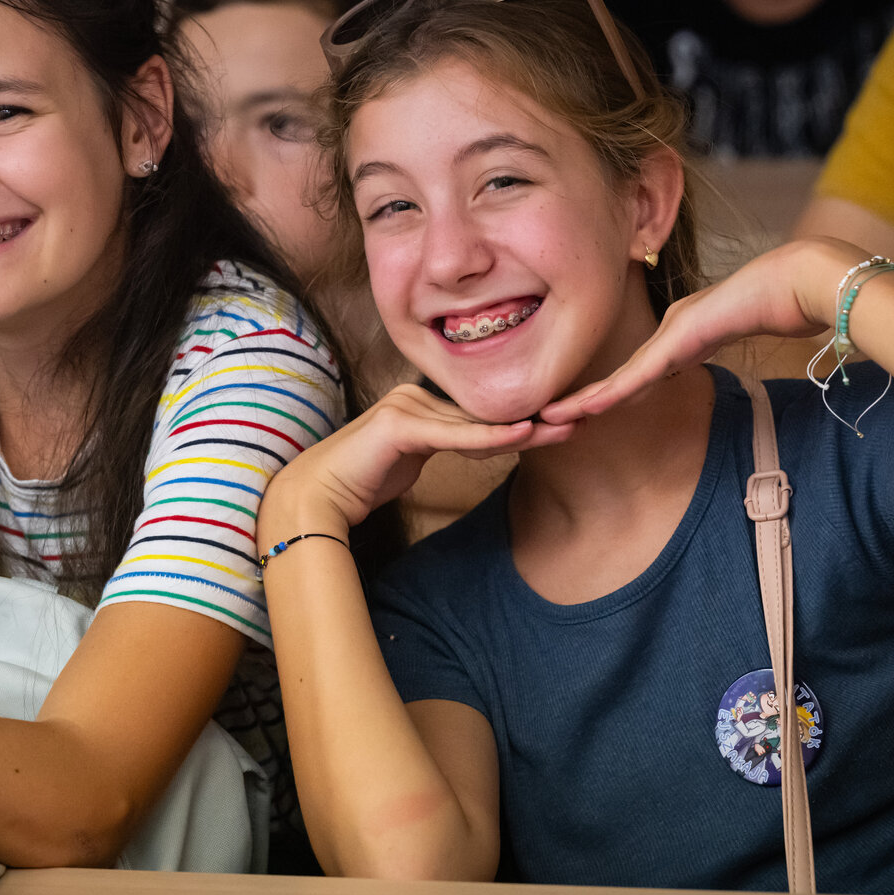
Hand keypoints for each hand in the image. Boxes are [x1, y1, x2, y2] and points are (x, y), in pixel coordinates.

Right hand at [263, 384, 571, 535]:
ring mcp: (405, 406)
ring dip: (523, 427)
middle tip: (579, 419)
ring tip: (565, 427)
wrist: (314, 499)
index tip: (559, 423)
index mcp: (418, 401)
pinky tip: (524, 436)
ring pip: (475, 421)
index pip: (479, 411)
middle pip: (483, 410)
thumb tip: (480, 442)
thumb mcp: (412, 462)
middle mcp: (413, 395)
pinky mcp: (399, 425)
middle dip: (532, 417)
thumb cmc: (359, 483)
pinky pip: (455, 434)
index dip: (519, 418)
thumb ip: (443, 445)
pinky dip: (490, 437)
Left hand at [543, 239, 861, 422]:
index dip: (608, 392)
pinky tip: (585, 407)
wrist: (796, 281)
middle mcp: (669, 330)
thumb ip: (721, 342)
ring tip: (550, 416)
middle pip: (620, 374)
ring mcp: (673, 331)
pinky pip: (639, 373)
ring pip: (621, 376)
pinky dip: (612, 393)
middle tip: (547, 417)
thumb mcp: (741, 330)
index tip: (583, 411)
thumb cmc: (780, 301)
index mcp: (680, 332)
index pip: (636, 370)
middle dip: (585, 399)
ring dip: (586, 400)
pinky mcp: (681, 336)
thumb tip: (710, 351)